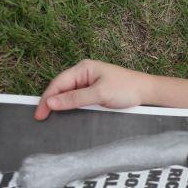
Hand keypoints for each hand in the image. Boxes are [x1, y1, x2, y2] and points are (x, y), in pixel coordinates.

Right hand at [16, 152, 79, 187]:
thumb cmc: (58, 181)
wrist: (64, 168)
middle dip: (25, 181)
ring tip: (40, 172)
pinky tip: (40, 166)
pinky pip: (26, 163)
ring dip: (28, 172)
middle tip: (34, 179)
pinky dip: (31, 164)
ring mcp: (25, 169)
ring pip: (21, 172)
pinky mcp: (27, 160)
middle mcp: (25, 180)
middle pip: (19, 181)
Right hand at [35, 59, 151, 120]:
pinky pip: (78, 99)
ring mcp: (90, 83)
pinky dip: (71, 107)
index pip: (58, 83)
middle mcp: (84, 73)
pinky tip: (67, 115)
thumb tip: (52, 103)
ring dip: (60, 105)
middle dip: (51, 102)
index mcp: (83, 68)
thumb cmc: (127, 89)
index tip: (40, 114)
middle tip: (42, 118)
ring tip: (50, 118)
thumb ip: (76, 98)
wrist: (148, 92)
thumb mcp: (100, 94)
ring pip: (69, 95)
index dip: (47, 99)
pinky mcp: (96, 92)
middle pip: (61, 88)